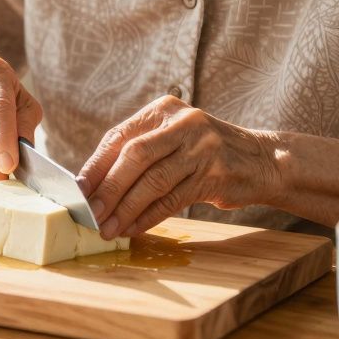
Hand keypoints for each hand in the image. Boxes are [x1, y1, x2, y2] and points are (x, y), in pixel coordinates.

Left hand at [77, 95, 281, 239]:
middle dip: (107, 188)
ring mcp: (202, 147)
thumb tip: (92, 183)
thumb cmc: (205, 152)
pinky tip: (133, 229)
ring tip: (108, 228)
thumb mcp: (173, 138)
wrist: (261, 160)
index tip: (77, 190)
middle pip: (134, 156)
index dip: (96, 165)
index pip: (120, 136)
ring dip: (126, 209)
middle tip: (89, 213)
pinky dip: (150, 216)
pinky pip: (173, 199)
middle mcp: (183, 123)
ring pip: (154, 181)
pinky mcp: (216, 174)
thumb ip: (139, 151)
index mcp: (164, 109)